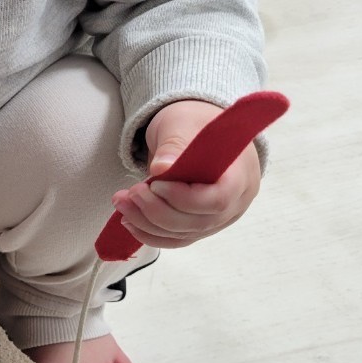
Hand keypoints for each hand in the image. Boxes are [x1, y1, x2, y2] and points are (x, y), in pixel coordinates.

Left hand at [111, 100, 260, 249]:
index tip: (155, 183)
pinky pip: (176, 239)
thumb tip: (161, 167)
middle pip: (198, 222)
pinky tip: (129, 220)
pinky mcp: (199, 226)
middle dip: (157, 211)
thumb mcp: (182, 123)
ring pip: (183, 234)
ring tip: (121, 202)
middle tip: (130, 193)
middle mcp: (234, 203)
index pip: (217, 199)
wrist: (196, 131)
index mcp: (240, 174)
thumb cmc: (193, 124)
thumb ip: (174, 144)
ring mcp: (218, 219)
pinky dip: (150, 234)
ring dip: (147, 223)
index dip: (183, 198)